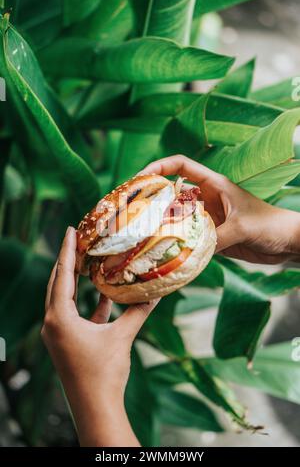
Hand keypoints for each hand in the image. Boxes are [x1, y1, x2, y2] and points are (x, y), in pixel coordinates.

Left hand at [42, 226, 158, 445]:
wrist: (96, 408)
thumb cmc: (104, 373)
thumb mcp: (122, 337)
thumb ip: (138, 312)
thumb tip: (159, 292)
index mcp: (59, 318)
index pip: (62, 276)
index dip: (67, 251)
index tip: (70, 229)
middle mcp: (53, 323)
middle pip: (58, 284)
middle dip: (69, 262)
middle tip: (78, 239)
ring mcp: (59, 334)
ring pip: (66, 299)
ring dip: (78, 282)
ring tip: (90, 261)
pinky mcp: (68, 342)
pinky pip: (76, 315)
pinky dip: (88, 304)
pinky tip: (107, 295)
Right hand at [141, 155, 299, 263]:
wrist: (286, 242)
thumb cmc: (269, 224)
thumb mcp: (242, 227)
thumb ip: (215, 238)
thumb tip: (189, 252)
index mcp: (213, 184)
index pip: (180, 166)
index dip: (158, 167)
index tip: (140, 178)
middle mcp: (206, 199)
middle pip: (173, 192)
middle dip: (152, 198)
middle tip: (131, 210)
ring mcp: (207, 218)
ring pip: (177, 217)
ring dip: (161, 223)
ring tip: (140, 233)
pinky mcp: (211, 236)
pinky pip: (187, 237)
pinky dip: (176, 243)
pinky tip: (162, 251)